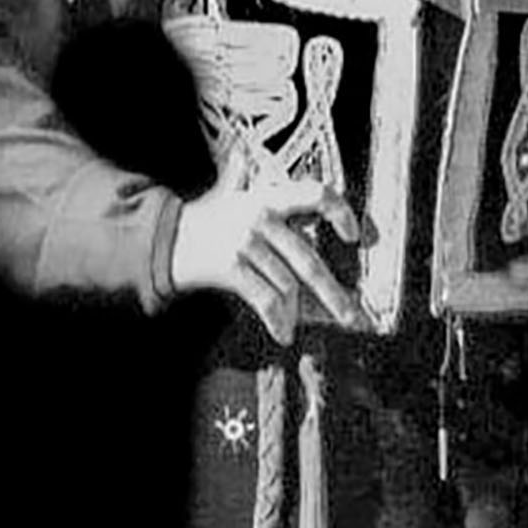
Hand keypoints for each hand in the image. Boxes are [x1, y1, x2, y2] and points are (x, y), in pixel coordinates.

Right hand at [169, 175, 370, 343]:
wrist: (171, 237)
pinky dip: (279, 320)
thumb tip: (322, 260)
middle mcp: (263, 216)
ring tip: (305, 326)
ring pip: (288, 285)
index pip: (318, 194)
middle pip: (308, 260)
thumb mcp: (251, 204)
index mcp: (272, 196)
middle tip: (352, 315)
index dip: (342, 213)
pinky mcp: (231, 267)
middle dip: (333, 293)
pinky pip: (266, 300)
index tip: (356, 236)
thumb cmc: (219, 223)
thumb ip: (286, 220)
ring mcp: (247, 242)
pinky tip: (285, 334)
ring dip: (300, 312)